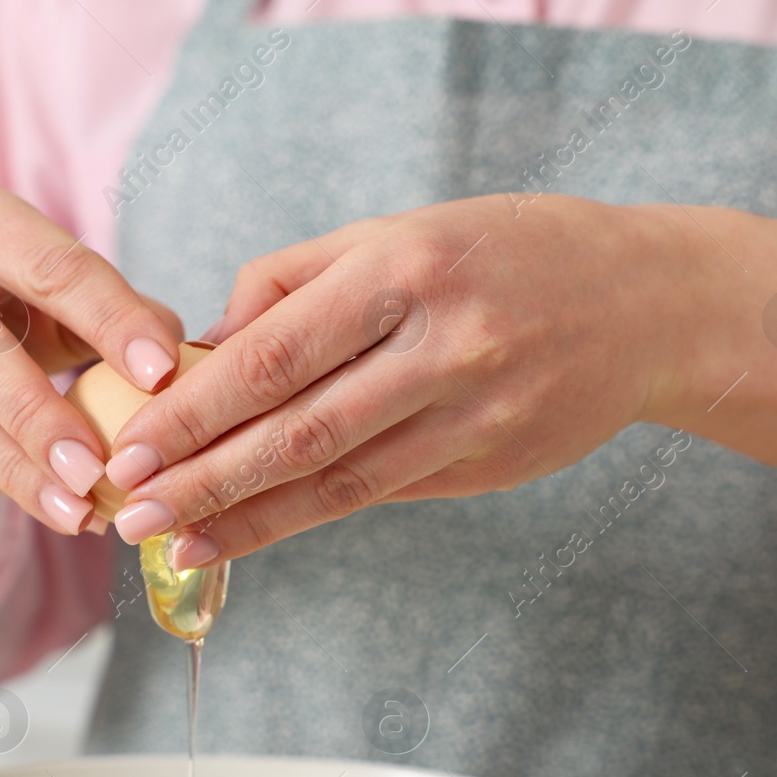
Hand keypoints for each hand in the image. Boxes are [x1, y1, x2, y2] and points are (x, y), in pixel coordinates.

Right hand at [0, 180, 182, 537]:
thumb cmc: (5, 303)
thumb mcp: (56, 292)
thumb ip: (119, 311)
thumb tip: (190, 354)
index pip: (51, 268)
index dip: (111, 318)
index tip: (164, 372)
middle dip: (42, 414)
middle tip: (103, 469)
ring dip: (21, 467)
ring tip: (83, 511)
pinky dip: (2, 482)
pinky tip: (57, 510)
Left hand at [106, 195, 683, 563]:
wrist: (646, 302)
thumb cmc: (503, 252)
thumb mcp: (398, 232)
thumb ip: (294, 282)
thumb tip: (205, 346)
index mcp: (405, 270)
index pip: (275, 355)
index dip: (193, 411)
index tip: (131, 446)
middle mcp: (443, 347)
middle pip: (299, 431)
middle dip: (204, 479)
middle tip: (130, 513)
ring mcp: (475, 416)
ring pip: (339, 482)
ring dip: (247, 520)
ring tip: (174, 544)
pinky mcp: (491, 465)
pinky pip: (382, 496)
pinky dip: (307, 521)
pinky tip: (250, 537)